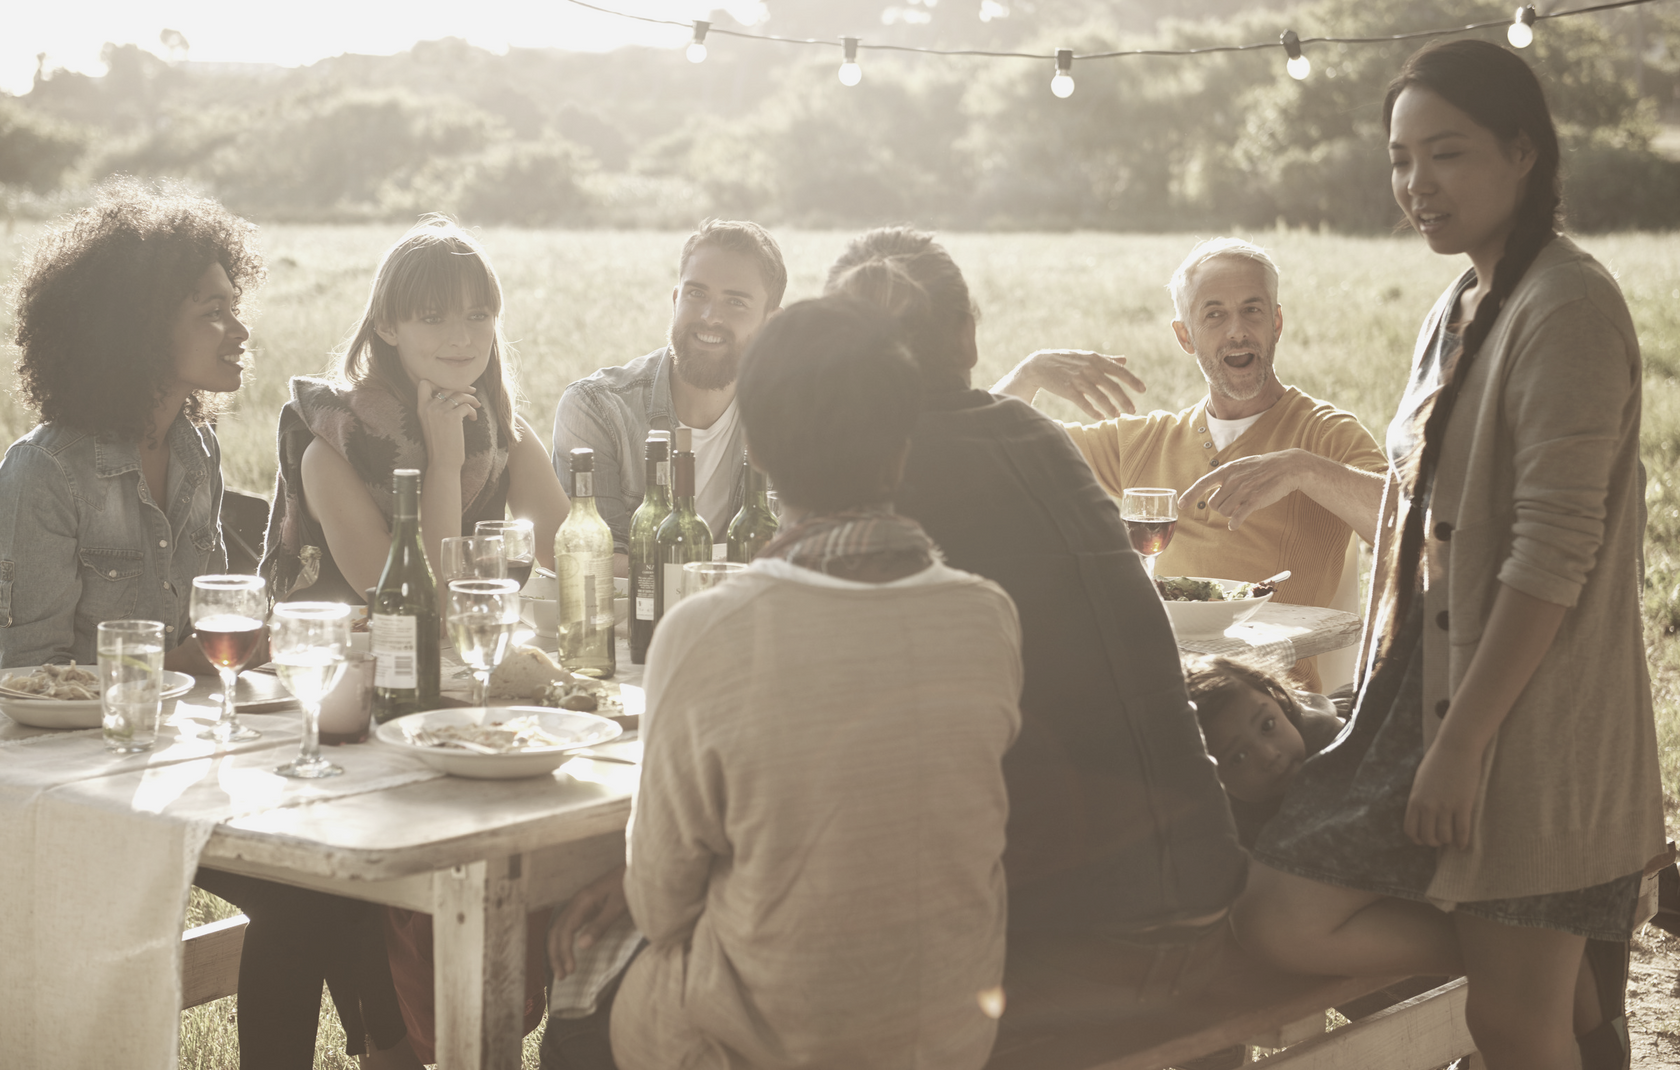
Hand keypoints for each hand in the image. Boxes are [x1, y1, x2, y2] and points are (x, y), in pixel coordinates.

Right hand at [415, 379, 481, 470]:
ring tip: (477, 406)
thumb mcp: (430, 424)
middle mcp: (429, 407)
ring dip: (471, 399)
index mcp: (421, 408)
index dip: (439, 382)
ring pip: (460, 395)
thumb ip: (435, 410)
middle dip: (462, 387)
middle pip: (447, 386)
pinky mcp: (452, 417)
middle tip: (472, 392)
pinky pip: (466, 406)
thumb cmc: (439, 446)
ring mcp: (440, 411)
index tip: (452, 388)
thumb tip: (452, 395)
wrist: (442, 462)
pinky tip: (473, 419)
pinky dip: (473, 411)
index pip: (424, 384)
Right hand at [547, 864, 627, 980]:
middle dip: (555, 954)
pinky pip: (568, 925)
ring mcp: (580, 904)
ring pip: (560, 928)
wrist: (637, 868)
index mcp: (581, 902)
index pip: (564, 931)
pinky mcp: (587, 906)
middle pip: (556, 930)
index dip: (564, 952)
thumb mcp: (618, 906)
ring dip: (557, 949)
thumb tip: (580, 946)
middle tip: (561, 976)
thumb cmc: (630, 885)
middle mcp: (576, 902)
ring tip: (561, 969)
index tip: (570, 970)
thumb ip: (600, 925)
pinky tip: (568, 951)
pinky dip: (564, 941)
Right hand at [994, 349, 1144, 418]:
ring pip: (1099, 396)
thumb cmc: (1065, 361)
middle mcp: (1089, 369)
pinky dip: (1093, 411)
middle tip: (1133, 410)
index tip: (1143, 390)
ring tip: (1117, 416)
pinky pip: (1084, 403)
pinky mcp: (1068, 390)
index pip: (1119, 371)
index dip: (1132, 381)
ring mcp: (1078, 380)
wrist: (1039, 365)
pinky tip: (1101, 417)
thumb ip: (1106, 360)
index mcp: (1095, 360)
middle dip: (1124, 399)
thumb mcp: (1086, 356)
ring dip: (1110, 407)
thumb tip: (1124, 360)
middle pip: (1112, 386)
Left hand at [1178, 449, 1308, 529]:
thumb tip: (1213, 495)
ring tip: (1241, 506)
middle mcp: (1233, 479)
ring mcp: (1244, 490)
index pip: (1203, 483)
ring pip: (1224, 511)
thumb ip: (1226, 478)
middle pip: (1213, 503)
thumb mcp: (1240, 467)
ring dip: (1230, 513)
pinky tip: (1234, 525)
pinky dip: (1234, 523)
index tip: (1181, 504)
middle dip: (1220, 507)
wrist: (1287, 467)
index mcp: (1227, 470)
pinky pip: (1238, 517)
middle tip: (1233, 503)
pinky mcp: (1255, 500)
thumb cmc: (1262, 468)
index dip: (1190, 494)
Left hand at [1405, 738, 1484, 849]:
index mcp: (1415, 799)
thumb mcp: (1420, 780)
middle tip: (1441, 839)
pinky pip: (1462, 831)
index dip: (1418, 839)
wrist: (1456, 747)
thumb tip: (1421, 814)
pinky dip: (1462, 841)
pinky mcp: (1463, 805)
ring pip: (1445, 837)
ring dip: (1449, 841)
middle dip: (1435, 842)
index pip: (1411, 830)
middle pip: (1428, 837)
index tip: (1425, 839)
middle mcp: (1427, 805)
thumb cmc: (1439, 761)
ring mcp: (1445, 806)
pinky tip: (1463, 844)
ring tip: (1452, 839)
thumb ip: (1419, 798)